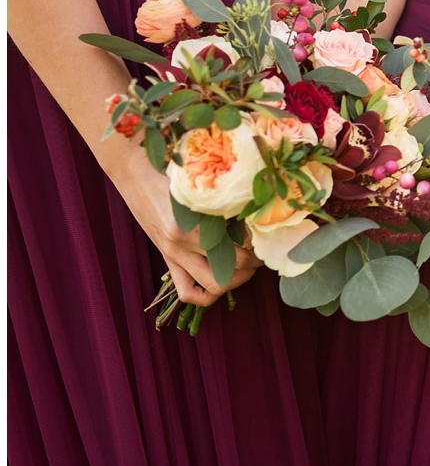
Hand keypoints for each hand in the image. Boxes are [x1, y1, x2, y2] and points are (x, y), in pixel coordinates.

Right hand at [108, 139, 257, 306]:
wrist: (131, 169)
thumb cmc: (165, 169)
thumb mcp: (194, 184)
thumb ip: (218, 203)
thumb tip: (250, 217)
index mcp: (189, 225)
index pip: (236, 249)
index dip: (255, 246)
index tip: (262, 238)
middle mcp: (180, 245)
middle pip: (228, 273)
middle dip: (250, 268)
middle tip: (260, 256)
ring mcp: (173, 255)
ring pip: (211, 289)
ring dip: (233, 283)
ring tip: (245, 269)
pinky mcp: (168, 260)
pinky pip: (187, 292)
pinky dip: (204, 296)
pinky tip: (218, 283)